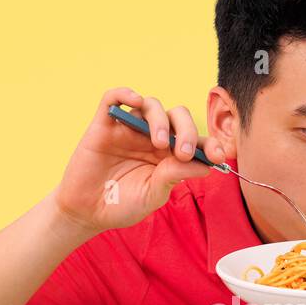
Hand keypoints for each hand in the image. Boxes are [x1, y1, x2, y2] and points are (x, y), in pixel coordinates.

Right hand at [54, 87, 228, 234]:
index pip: (194, 141)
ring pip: (150, 105)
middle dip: (186, 130)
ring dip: (159, 119)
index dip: (209, 144)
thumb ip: (173, 177)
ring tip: (158, 142)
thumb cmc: (122, 204)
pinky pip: (113, 97)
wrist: (87, 212)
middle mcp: (151, 137)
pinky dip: (124, 92)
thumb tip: (204, 165)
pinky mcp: (104, 125)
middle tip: (182, 151)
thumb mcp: (153, 195)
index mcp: (168, 155)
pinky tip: (134, 99)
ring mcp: (128, 129)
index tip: (218, 155)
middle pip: (176, 117)